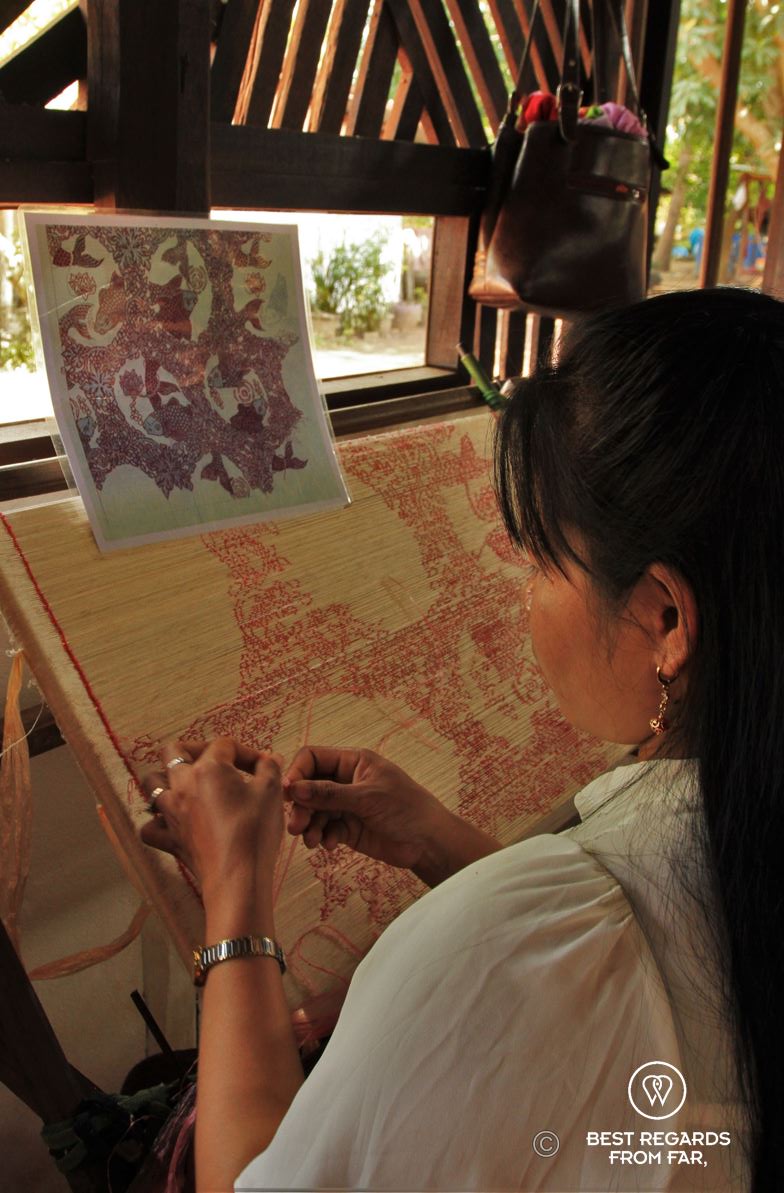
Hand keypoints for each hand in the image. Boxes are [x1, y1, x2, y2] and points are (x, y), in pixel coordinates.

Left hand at [140, 738, 285, 897]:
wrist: (238, 877)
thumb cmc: (255, 832)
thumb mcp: (271, 792)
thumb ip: (270, 768)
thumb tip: (270, 760)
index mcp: (209, 768)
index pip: (225, 745)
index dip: (246, 752)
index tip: (262, 767)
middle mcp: (183, 785)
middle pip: (173, 751)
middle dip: (192, 749)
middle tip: (214, 761)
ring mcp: (171, 812)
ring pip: (152, 784)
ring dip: (167, 780)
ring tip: (188, 787)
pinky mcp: (169, 838)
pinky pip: (150, 827)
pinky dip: (158, 823)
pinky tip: (174, 823)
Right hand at [283, 746, 447, 870]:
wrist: (429, 842)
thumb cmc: (406, 808)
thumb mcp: (366, 797)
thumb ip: (329, 793)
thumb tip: (292, 788)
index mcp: (353, 762)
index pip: (313, 758)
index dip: (297, 773)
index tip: (287, 793)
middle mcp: (346, 781)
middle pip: (309, 787)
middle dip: (300, 806)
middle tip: (296, 826)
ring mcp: (346, 805)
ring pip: (314, 811)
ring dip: (308, 825)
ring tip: (311, 841)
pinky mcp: (348, 828)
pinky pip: (325, 829)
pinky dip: (322, 837)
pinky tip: (330, 845)